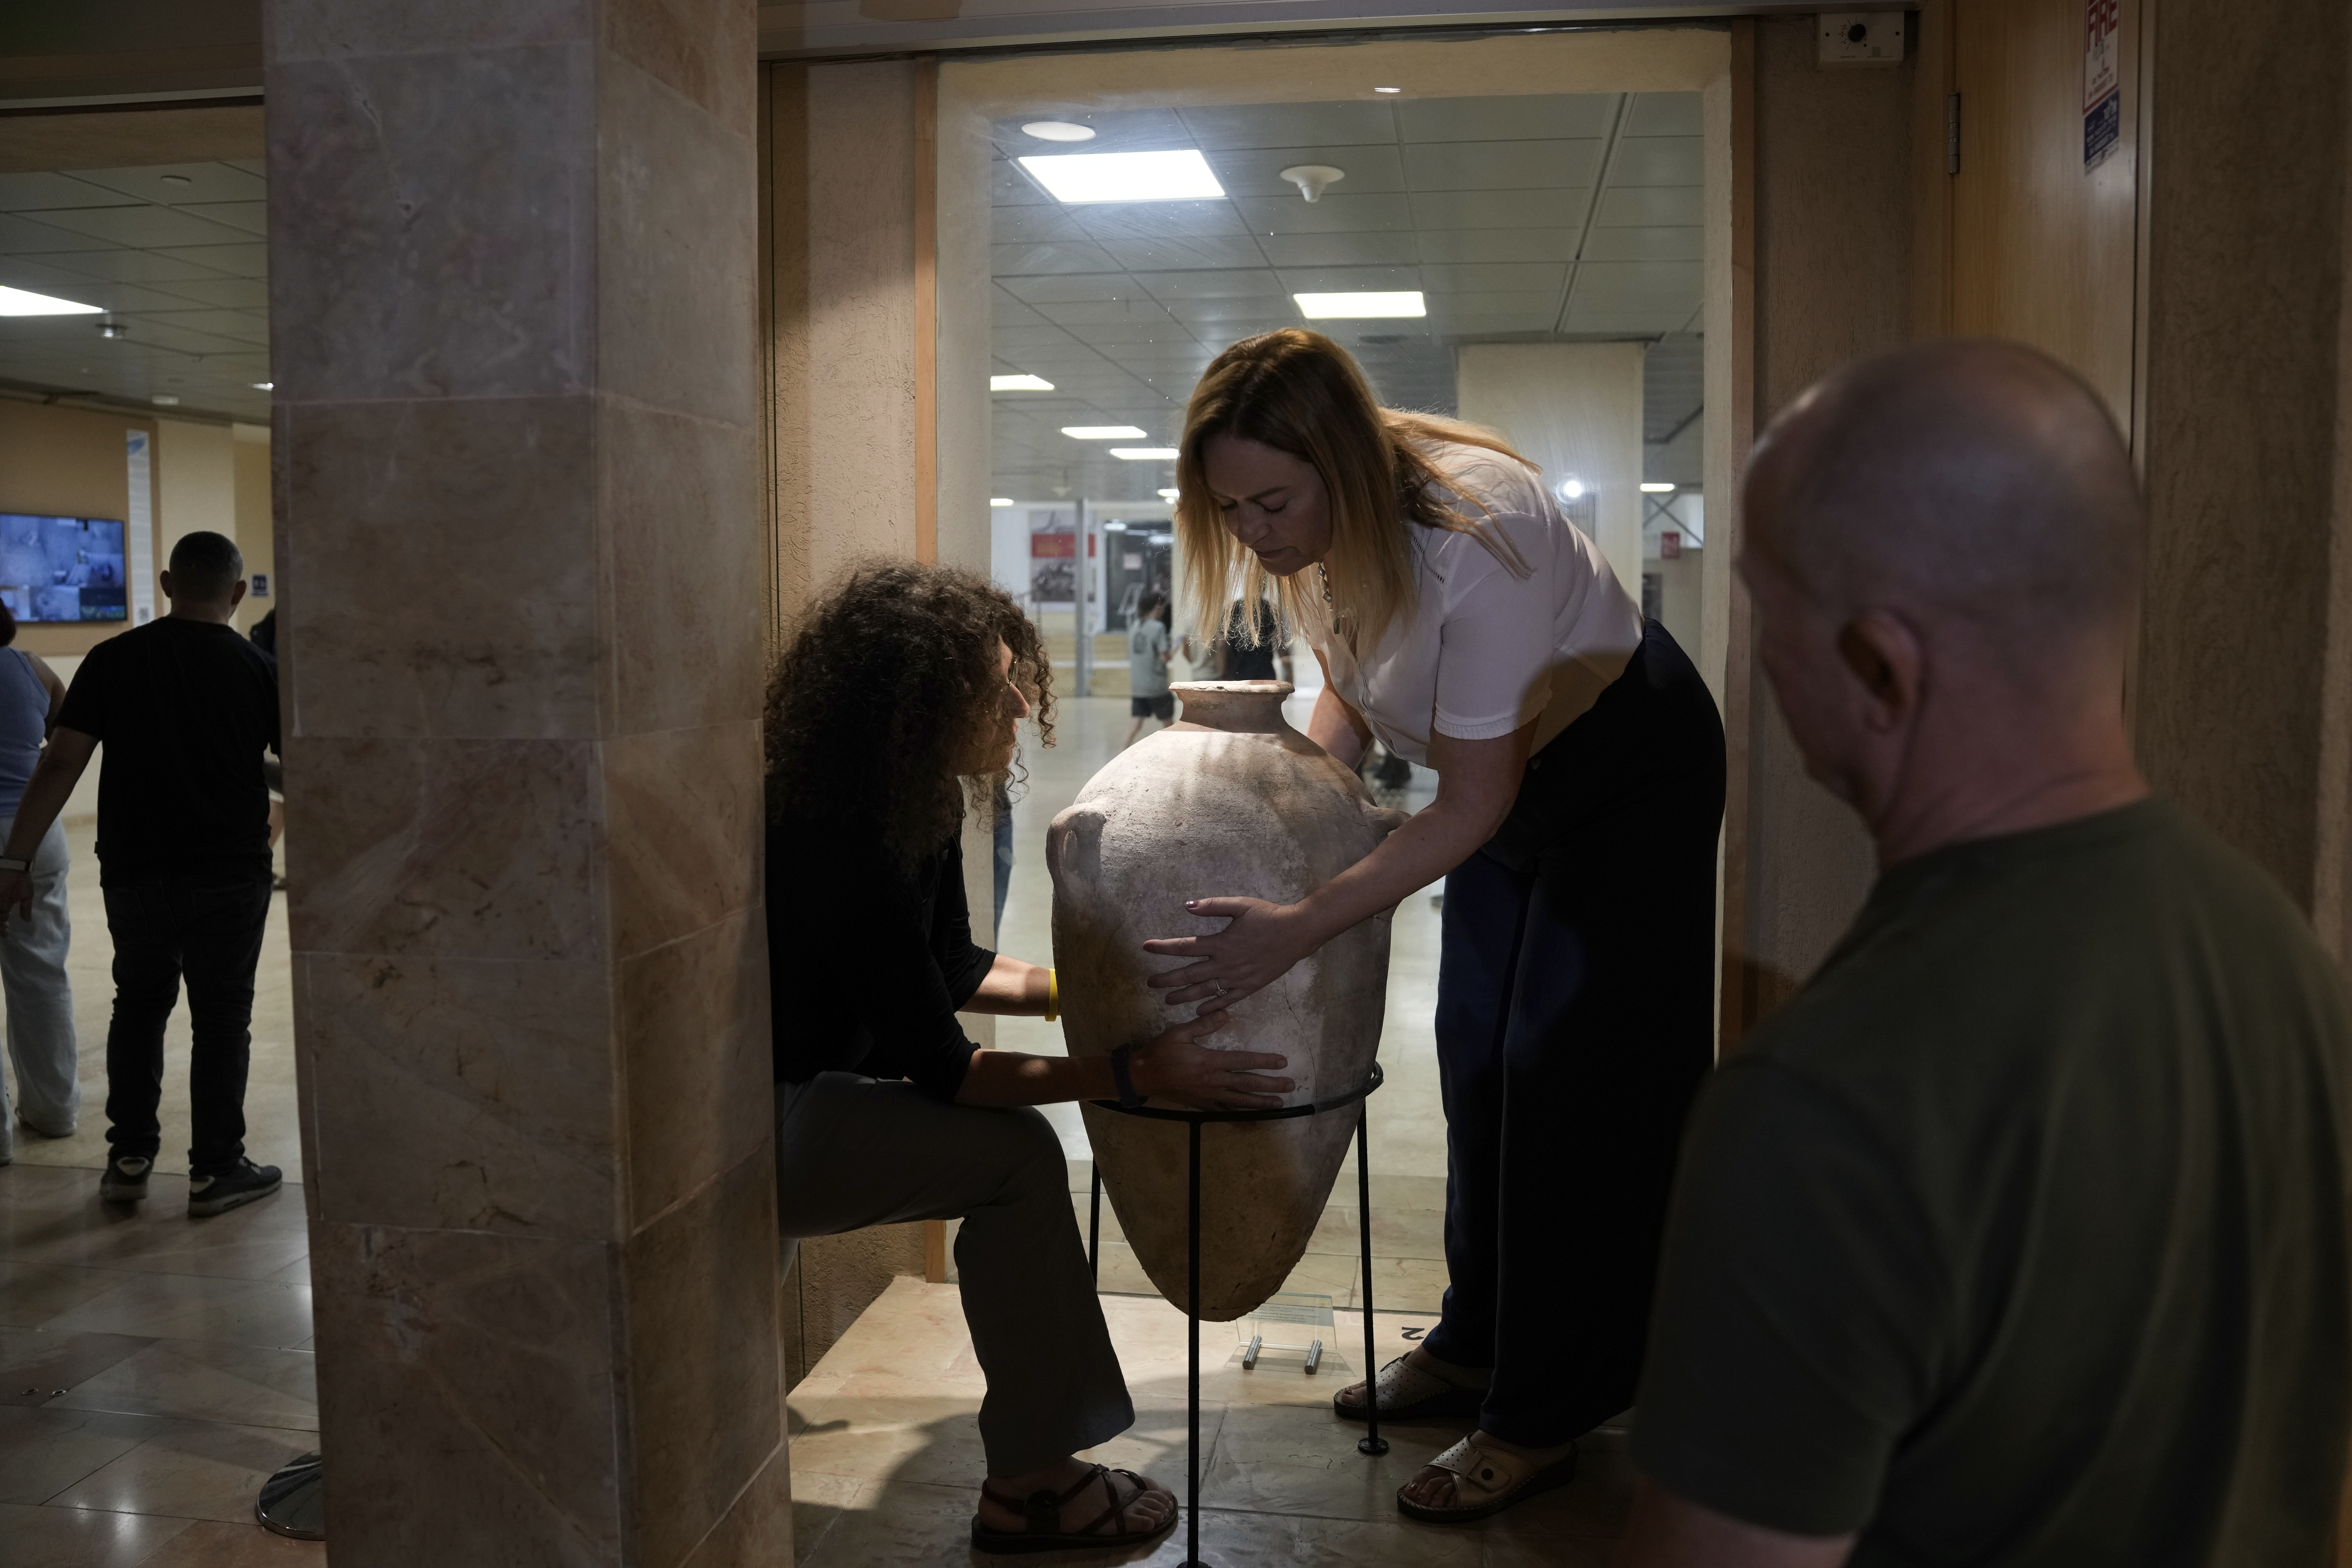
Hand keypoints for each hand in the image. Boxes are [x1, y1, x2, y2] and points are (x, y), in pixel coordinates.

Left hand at [0, 868, 28, 932]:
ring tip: (1, 928)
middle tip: (2, 933)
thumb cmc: (22, 880)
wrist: (15, 868)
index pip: (3, 919)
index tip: (6, 935)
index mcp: (6, 905)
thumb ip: (26, 908)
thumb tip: (28, 921)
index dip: (3, 928)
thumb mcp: (27, 895)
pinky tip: (0, 921)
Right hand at [1131, 1011, 1292, 1109]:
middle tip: (1290, 1085)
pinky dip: (1240, 1117)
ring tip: (1278, 1103)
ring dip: (1260, 1103)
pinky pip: (1224, 1112)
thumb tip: (1226, 1013)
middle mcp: (1213, 1081)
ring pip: (1239, 1101)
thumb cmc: (1161, 1052)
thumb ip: (1203, 1024)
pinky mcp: (1201, 1105)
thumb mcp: (1179, 1032)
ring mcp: (1208, 1096)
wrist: (1143, 1076)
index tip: (1282, 1062)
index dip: (1264, 1061)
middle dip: (1270, 1085)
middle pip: (1247, 1084)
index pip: (1243, 1061)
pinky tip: (1251, 1120)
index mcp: (1209, 1062)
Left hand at [1141, 896, 1324, 1012]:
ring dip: (1184, 996)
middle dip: (1167, 979)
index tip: (1146, 947)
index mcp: (1221, 943)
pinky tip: (1199, 1011)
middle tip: (1150, 983)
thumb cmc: (1269, 916)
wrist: (1297, 933)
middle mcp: (1225, 964)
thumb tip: (1187, 905)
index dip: (1163, 947)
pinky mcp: (1250, 987)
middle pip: (1189, 975)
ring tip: (1167, 1000)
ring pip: (1205, 991)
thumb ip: (1213, 905)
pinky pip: (1227, 1000)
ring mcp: (1237, 978)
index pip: (1184, 946)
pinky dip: (1212, 1006)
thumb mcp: (1241, 905)